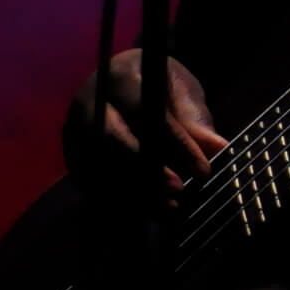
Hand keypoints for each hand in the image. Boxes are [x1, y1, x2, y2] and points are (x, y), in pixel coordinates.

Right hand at [62, 48, 228, 207]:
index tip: (203, 170)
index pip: (147, 112)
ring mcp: (74, 132)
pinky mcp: (72, 156)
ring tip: (170, 208)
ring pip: (100, 168)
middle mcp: (89, 104)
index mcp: (119, 78)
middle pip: (111, 140)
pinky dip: (120, 202)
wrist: (122, 82)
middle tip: (178, 191)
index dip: (175, 143)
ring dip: (135, 192)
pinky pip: (91, 184)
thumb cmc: (157, 84)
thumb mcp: (180, 89)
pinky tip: (148, 212)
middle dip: (145, 170)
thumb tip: (217, 147)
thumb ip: (194, 118)